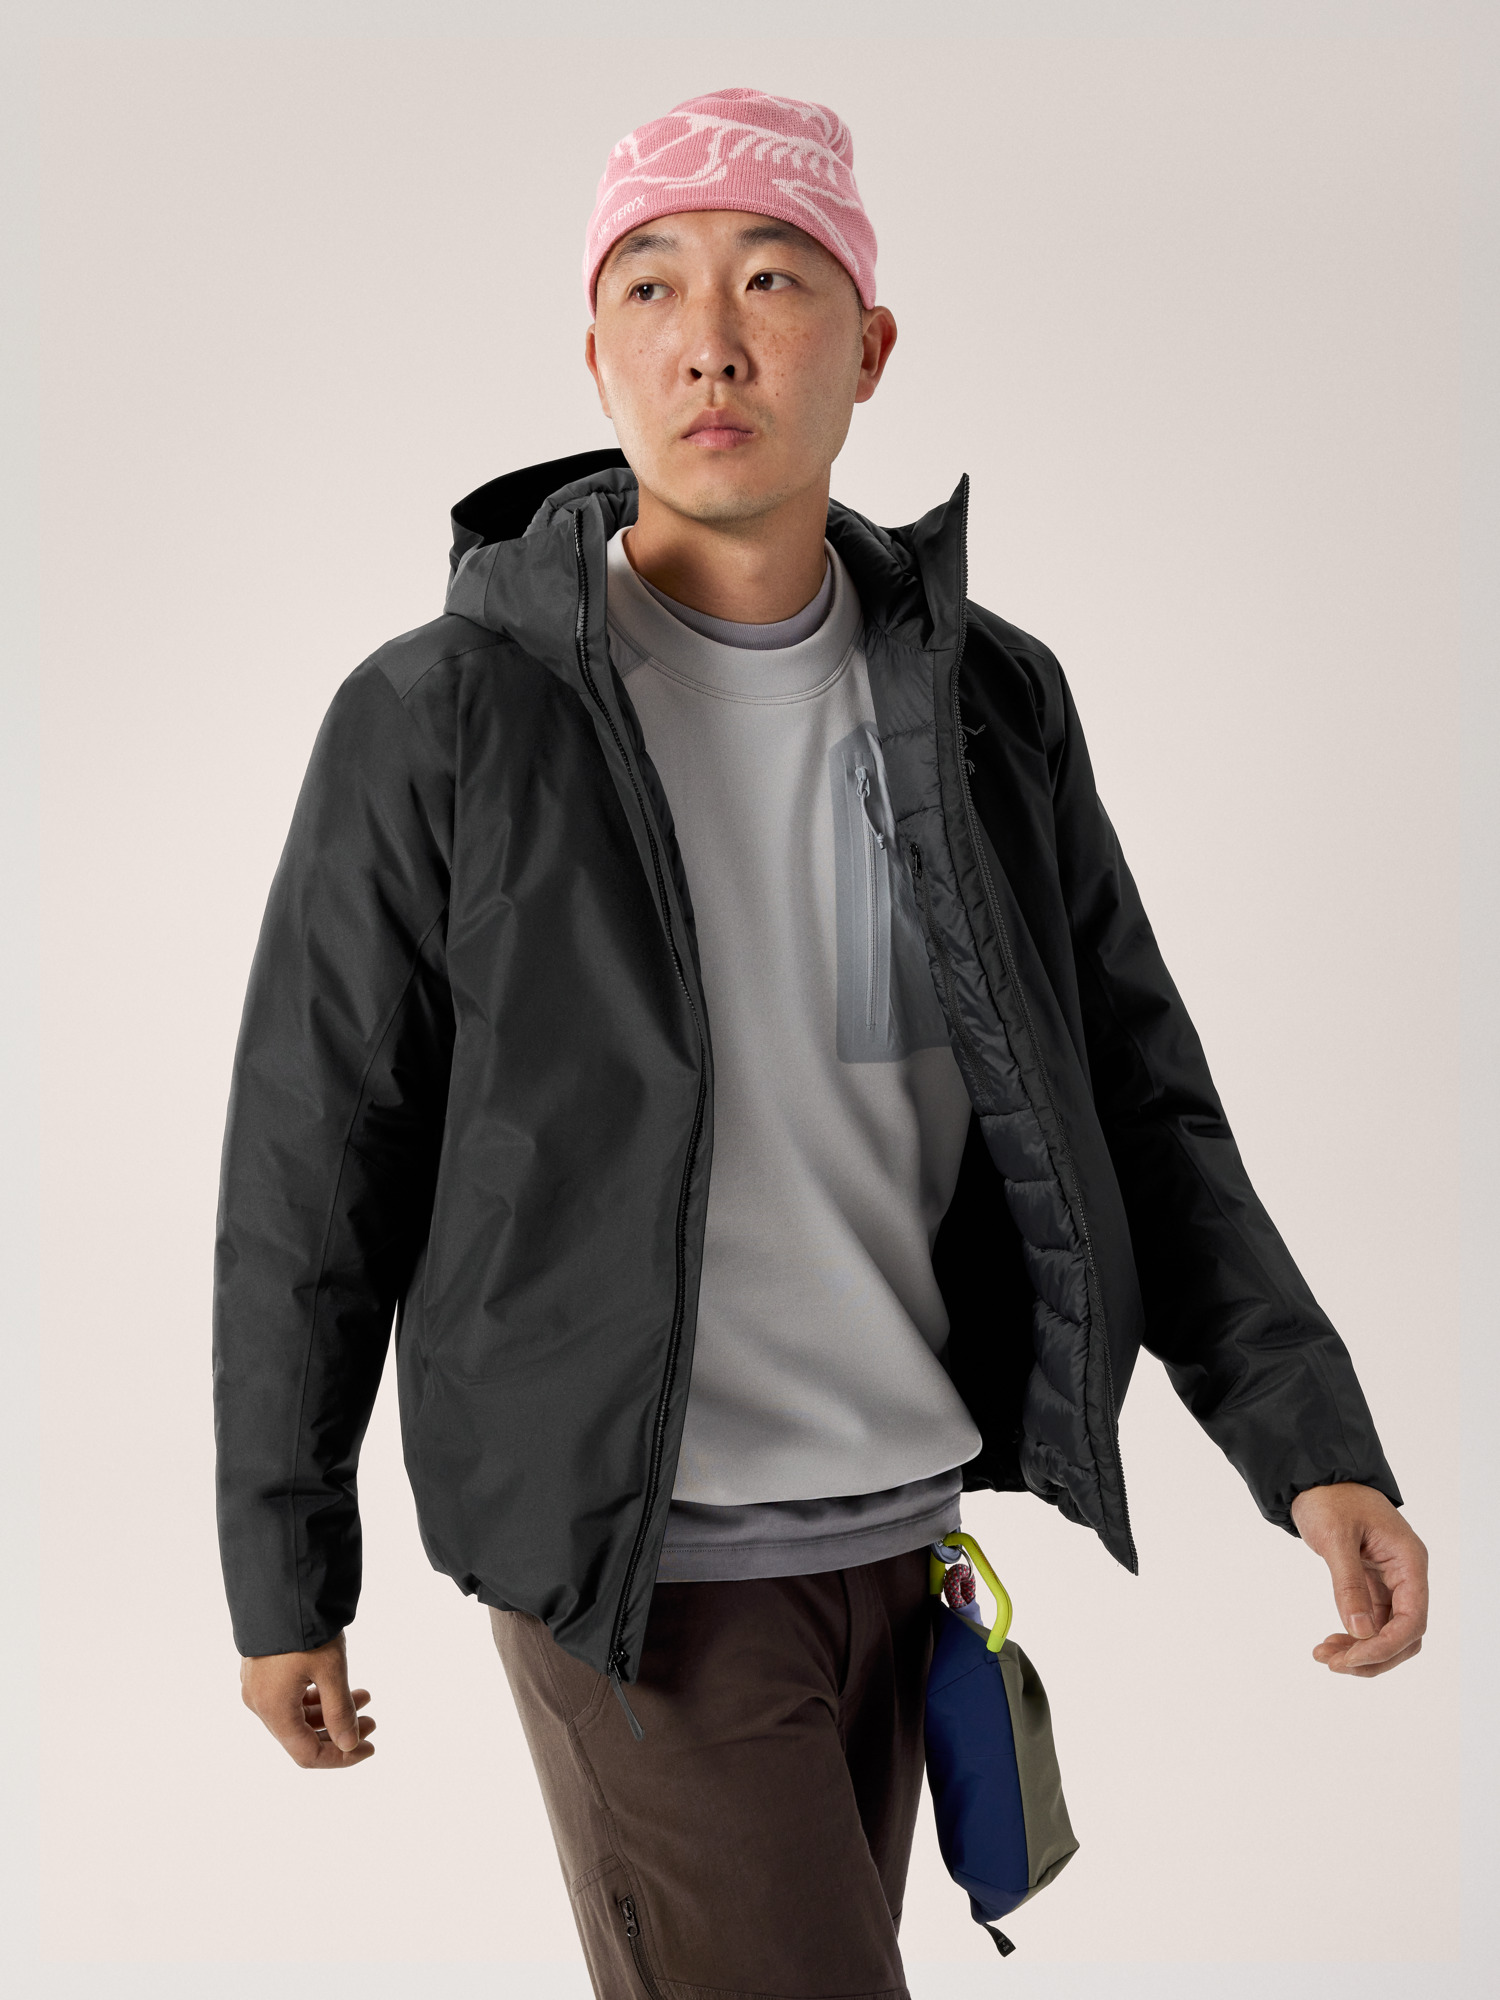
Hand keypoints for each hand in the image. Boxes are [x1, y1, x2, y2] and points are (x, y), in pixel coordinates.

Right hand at [239, 1627, 375, 1766]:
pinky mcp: (260, 1670)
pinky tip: (338, 1686)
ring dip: (330, 1711)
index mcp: (273, 1711)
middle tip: (373, 1721)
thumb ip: (340, 1711)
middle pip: (302, 1736)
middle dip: (340, 1732)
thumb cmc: (304, 1629)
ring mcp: (257, 1687)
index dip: (341, 1757)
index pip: (308, 1754)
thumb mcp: (331, 1670)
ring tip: (365, 1696)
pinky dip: (315, 1696)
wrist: (278, 1588)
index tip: (369, 1748)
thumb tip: (350, 1744)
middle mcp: (260, 1704)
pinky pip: (289, 1696)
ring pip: (297, 1714)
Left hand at [1290, 1482, 1427, 1677]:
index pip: (1413, 1620)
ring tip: (1325, 1655)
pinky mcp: (1373, 1585)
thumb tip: (1360, 1631)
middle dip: (1373, 1655)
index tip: (1351, 1658)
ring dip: (1361, 1651)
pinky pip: (1372, 1621)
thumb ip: (1348, 1583)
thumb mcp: (1335, 1537)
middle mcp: (1406, 1575)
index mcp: (1409, 1561)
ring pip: (1388, 1633)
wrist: (1316, 1478)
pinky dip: (1354, 1636)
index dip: (1386, 1646)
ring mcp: (1391, 1582)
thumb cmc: (1329, 1498)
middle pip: (1405, 1635)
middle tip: (1334, 1663)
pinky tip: (1331, 1642)